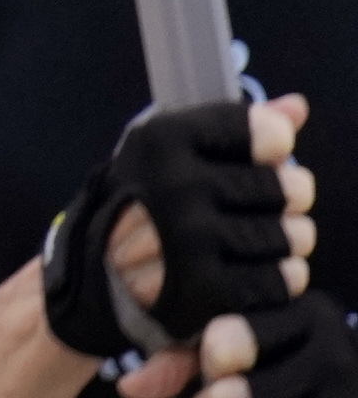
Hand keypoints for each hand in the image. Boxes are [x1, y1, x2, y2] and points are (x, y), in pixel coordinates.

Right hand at [47, 93, 313, 355]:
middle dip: (287, 196)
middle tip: (267, 203)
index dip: (274, 143)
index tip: (264, 153)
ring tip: (260, 237)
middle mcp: (179, 188)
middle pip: (290, 187)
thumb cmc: (145, 198)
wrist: (100, 271)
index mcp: (165, 140)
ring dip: (287, 239)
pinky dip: (280, 275)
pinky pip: (283, 279)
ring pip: (294, 236)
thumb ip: (237, 127)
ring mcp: (194, 242)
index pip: (267, 133)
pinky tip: (257, 267)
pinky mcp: (209, 291)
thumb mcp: (173, 149)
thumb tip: (297, 107)